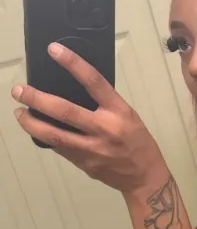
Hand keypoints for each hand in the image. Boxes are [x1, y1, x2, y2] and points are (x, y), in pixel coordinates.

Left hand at [11, 42, 166, 193]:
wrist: (145, 179)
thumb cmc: (138, 144)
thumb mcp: (128, 117)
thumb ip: (104, 106)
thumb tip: (75, 92)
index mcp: (119, 112)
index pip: (94, 82)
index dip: (72, 63)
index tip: (53, 50)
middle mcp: (105, 129)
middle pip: (65, 111)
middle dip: (37, 99)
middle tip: (19, 91)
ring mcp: (93, 149)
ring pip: (54, 135)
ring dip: (31, 123)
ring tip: (19, 114)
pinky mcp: (84, 163)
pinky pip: (60, 148)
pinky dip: (46, 137)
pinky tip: (38, 130)